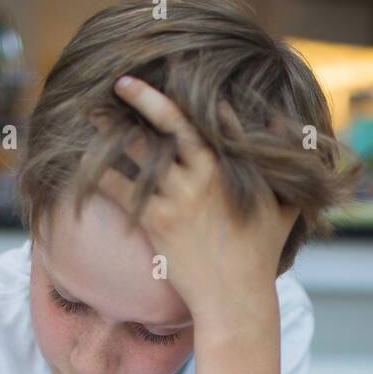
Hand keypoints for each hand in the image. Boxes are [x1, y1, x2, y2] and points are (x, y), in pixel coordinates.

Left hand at [100, 75, 297, 321]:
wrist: (235, 299)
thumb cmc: (261, 257)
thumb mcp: (286, 209)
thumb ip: (286, 172)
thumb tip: (290, 137)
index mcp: (235, 166)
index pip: (212, 117)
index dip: (190, 96)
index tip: (173, 75)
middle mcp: (205, 174)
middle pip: (170, 124)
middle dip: (144, 100)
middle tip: (120, 82)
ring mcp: (179, 195)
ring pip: (139, 150)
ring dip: (112, 130)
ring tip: (91, 114)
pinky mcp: (157, 219)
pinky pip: (121, 186)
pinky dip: (99, 172)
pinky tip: (82, 161)